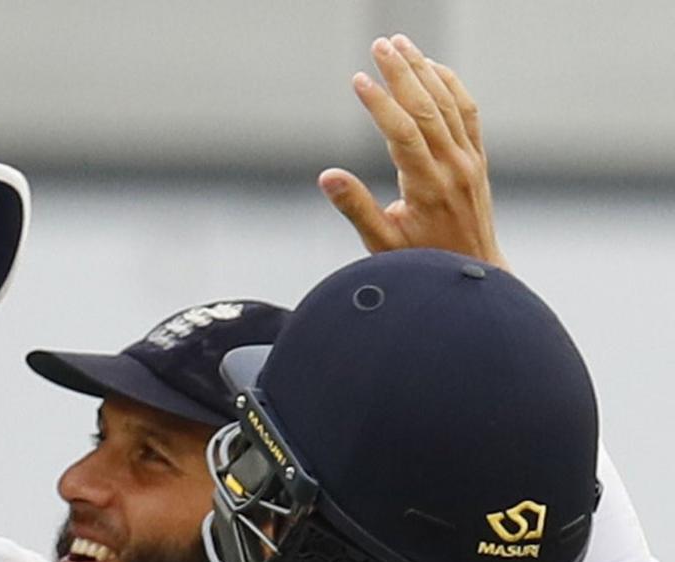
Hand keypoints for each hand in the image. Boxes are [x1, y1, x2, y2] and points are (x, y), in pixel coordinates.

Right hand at [319, 34, 507, 270]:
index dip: (380, 104)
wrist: (474, 273)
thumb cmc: (422, 264)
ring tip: (401, 44)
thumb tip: (328, 177)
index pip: (403, 134)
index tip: (359, 80)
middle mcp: (453, 168)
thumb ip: (356, 208)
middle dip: (402, 73)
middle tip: (380, 45)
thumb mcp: (381, 244)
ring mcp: (469, 161)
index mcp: (427, 188)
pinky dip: (451, 85)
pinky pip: (468, 112)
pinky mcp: (476, 159)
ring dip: (424, 70)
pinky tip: (433, 67)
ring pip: (449, 104)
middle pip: (427, 108)